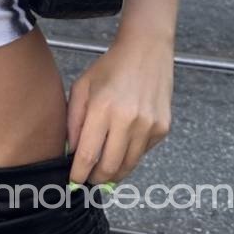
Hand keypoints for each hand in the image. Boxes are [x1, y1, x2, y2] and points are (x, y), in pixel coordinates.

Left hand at [66, 29, 173, 185]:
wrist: (146, 51)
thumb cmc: (110, 67)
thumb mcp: (82, 87)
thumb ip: (73, 121)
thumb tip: (71, 152)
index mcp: (103, 108)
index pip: (88, 155)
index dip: (79, 173)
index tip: (73, 182)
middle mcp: (128, 120)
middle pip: (109, 166)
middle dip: (96, 178)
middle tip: (89, 180)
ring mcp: (149, 126)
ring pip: (129, 165)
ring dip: (114, 173)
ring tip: (104, 172)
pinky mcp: (163, 128)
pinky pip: (143, 153)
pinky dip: (131, 155)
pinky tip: (122, 146)